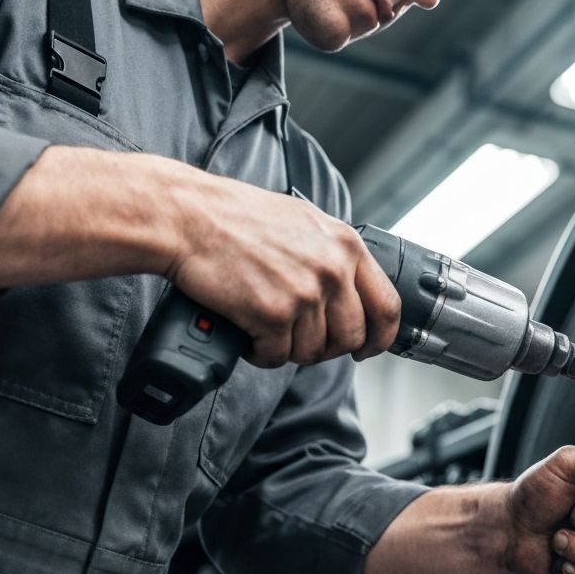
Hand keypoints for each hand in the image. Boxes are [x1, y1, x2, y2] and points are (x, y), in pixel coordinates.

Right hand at [169, 171, 400, 367]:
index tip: (366, 348)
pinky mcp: (273, 314)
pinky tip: (247, 332)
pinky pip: (277, 357)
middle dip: (325, 347)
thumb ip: (334, 256)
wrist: (188, 217)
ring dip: (287, 348)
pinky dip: (259, 352)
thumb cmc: (237, 218)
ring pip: (313, 351)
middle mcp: (333, 270)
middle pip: (351, 337)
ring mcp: (305, 293)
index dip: (379, 337)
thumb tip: (350, 296)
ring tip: (264, 326)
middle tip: (298, 338)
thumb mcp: (305, 223)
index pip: (387, 306)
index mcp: (347, 246)